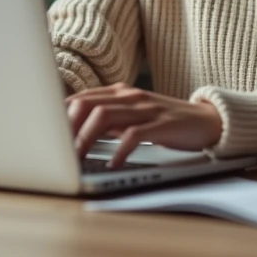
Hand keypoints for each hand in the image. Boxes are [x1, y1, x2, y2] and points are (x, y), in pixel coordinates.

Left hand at [67, 83, 223, 167]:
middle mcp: (131, 96)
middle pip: (88, 104)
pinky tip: (113, 163)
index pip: (82, 98)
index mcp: (121, 93)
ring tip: (78, 157)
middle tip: (58, 149)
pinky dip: (119, 150)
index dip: (61, 115)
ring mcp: (146, 109)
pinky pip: (134, 134)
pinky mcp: (162, 124)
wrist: (207, 120)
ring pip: (105, 116)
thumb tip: (75, 134)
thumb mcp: (133, 117)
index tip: (48, 135)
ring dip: (86, 137)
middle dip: (68, 127)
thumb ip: (108, 121)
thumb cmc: (166, 122)